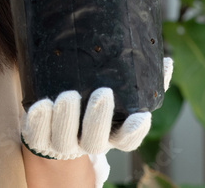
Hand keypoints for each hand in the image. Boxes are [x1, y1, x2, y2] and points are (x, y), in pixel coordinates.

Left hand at [21, 57, 173, 158]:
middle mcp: (87, 142)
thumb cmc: (92, 101)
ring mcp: (62, 143)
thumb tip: (168, 61)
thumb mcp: (118, 94)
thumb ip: (143, 82)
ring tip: (67, 96)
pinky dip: (39, 121)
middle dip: (98, 119)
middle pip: (95, 141)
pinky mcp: (38, 137)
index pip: (127, 141)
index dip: (133, 132)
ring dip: (67, 119)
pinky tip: (41, 105)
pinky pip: (36, 135)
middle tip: (102, 93)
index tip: (140, 117)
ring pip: (64, 138)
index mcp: (109, 134)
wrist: (53, 122)